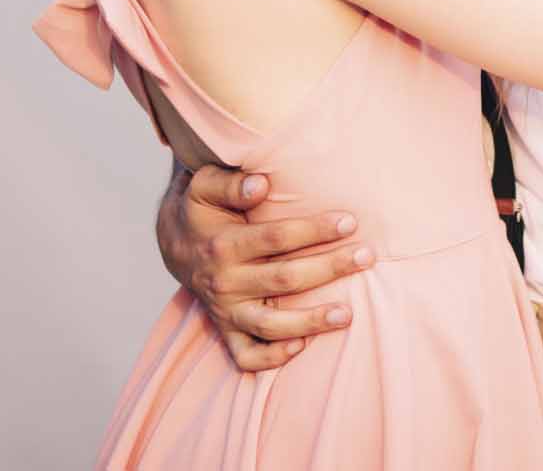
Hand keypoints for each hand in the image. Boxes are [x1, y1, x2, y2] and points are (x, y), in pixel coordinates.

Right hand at [155, 164, 377, 371]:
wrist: (175, 241)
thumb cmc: (202, 207)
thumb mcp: (204, 185)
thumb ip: (231, 183)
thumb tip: (261, 185)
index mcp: (224, 244)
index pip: (276, 238)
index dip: (314, 230)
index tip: (349, 220)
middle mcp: (225, 282)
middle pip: (284, 279)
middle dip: (329, 268)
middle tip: (367, 256)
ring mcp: (225, 310)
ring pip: (270, 325)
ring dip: (310, 322)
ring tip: (347, 314)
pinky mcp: (226, 329)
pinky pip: (246, 356)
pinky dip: (272, 358)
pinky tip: (303, 347)